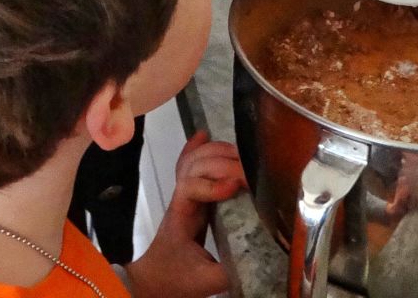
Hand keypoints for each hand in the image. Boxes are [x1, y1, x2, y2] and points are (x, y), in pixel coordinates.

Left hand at [127, 132, 244, 297]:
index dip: (212, 184)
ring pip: (193, 161)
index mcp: (182, 215)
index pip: (191, 187)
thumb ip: (232, 272)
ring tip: (241, 157)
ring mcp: (184, 195)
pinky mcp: (191, 197)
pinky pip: (189, 165)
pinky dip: (196, 148)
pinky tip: (204, 134)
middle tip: (250, 173)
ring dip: (216, 153)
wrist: (154, 281)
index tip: (235, 188)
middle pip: (194, 166)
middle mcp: (181, 198)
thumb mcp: (205, 282)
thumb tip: (263, 261)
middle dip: (222, 163)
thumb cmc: (175, 280)